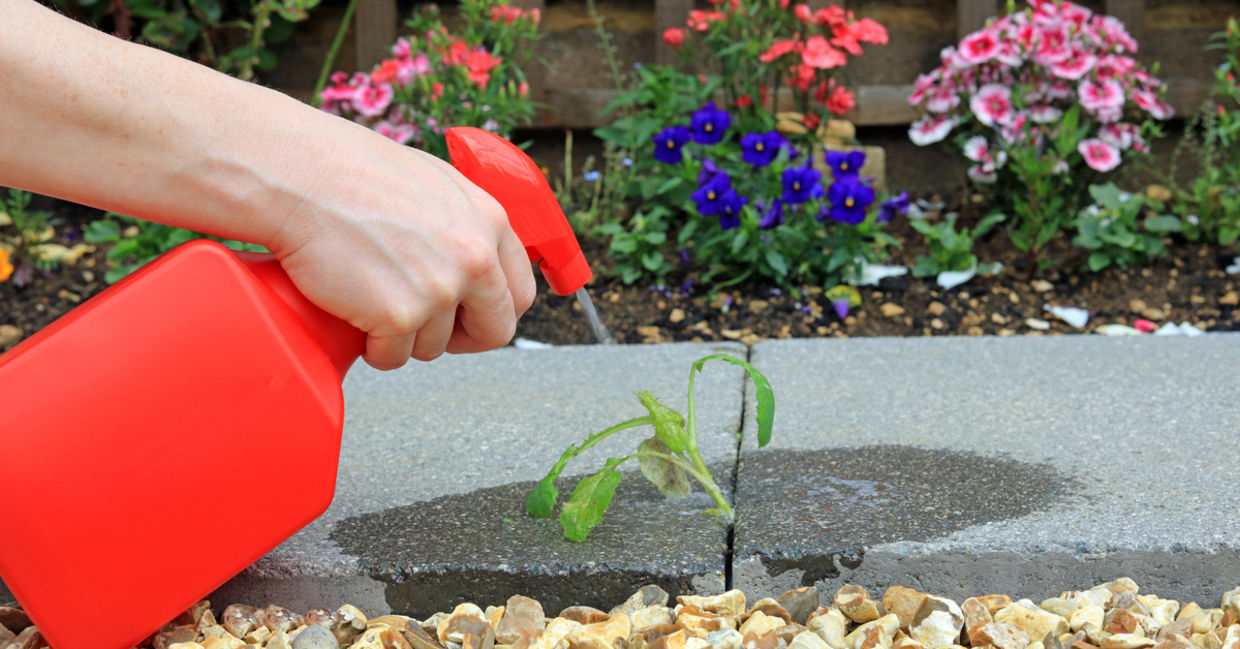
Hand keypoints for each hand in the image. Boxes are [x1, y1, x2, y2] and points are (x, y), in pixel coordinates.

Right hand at [266, 123, 536, 369]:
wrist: (299, 174)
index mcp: (490, 222)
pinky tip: (353, 315)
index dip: (491, 311)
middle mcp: (475, 257)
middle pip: (494, 331)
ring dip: (404, 336)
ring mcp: (440, 289)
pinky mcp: (399, 316)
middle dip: (461, 338)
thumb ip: (464, 222)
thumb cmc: (352, 172)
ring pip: (435, 346)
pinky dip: (372, 347)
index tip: (468, 316)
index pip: (519, 292)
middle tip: (425, 328)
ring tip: (370, 299)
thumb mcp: (434, 183)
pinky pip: (392, 357)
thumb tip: (476, 258)